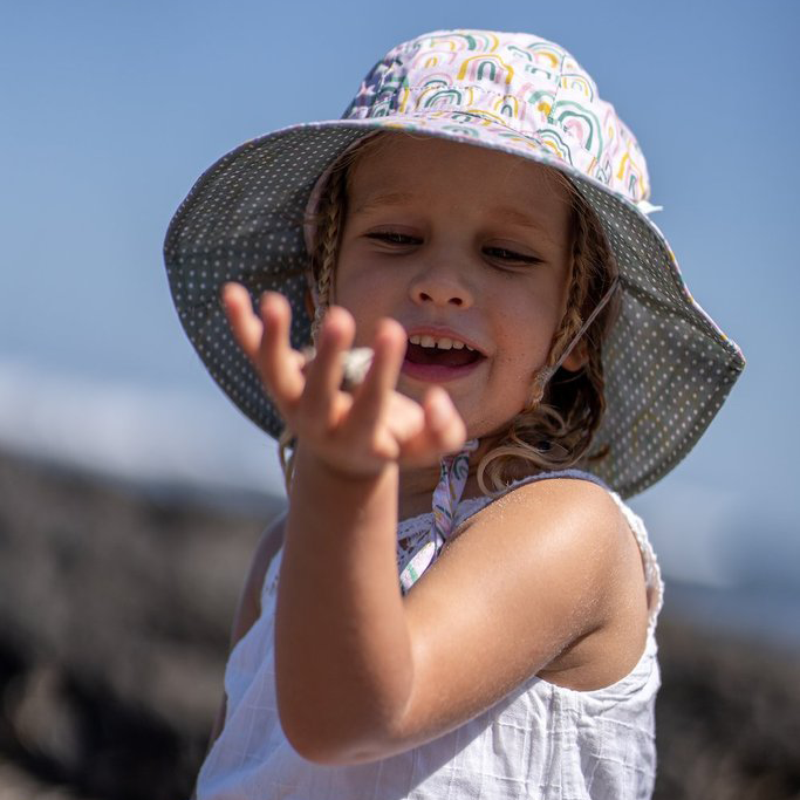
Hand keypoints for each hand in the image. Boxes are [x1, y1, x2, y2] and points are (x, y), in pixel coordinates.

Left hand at [222, 283, 466, 476]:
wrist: (339, 459)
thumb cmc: (387, 441)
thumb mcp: (421, 448)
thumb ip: (443, 432)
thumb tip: (436, 398)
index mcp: (357, 440)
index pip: (368, 409)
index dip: (381, 373)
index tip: (395, 329)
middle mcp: (318, 424)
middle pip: (315, 396)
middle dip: (325, 358)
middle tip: (339, 316)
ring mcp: (292, 403)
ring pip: (275, 374)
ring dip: (272, 340)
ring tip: (272, 302)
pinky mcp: (277, 382)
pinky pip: (254, 353)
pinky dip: (241, 325)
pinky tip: (231, 291)